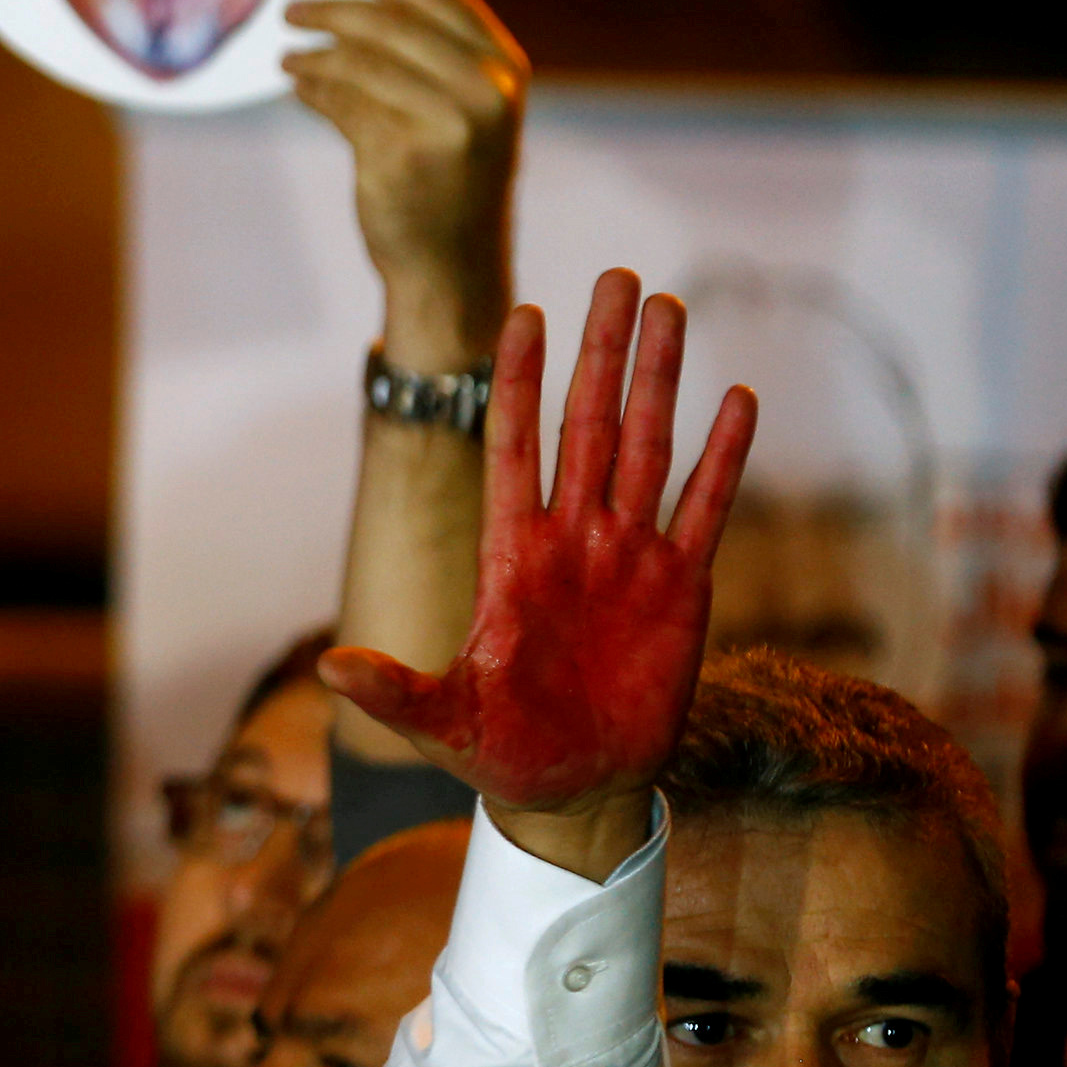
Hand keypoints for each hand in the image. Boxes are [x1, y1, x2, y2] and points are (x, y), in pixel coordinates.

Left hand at [284, 0, 526, 370]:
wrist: (452, 263)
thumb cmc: (450, 180)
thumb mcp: (463, 110)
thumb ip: (427, 58)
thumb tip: (353, 5)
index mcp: (504, 68)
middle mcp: (485, 91)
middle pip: (391, 25)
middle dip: (334, 10)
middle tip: (291, 8)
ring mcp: (447, 123)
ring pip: (360, 64)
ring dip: (314, 55)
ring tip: (287, 56)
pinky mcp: (403, 155)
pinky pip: (342, 105)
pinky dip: (314, 91)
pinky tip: (299, 88)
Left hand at [320, 270, 756, 880]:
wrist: (573, 791)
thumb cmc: (499, 753)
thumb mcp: (439, 723)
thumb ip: (392, 690)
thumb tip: (328, 671)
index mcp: (511, 556)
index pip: (511, 447)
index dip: (516, 383)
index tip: (523, 315)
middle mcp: (571, 538)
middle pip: (587, 425)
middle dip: (598, 352)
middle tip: (614, 275)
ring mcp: (628, 556)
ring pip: (648, 446)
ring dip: (659, 378)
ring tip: (669, 306)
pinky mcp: (681, 587)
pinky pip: (705, 508)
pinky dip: (724, 457)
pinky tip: (738, 399)